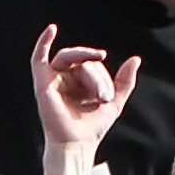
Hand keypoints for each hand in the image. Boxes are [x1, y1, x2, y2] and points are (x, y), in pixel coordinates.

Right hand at [29, 26, 138, 157]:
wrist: (78, 145)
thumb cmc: (93, 127)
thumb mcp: (115, 101)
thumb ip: (125, 81)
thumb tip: (135, 59)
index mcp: (81, 81)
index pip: (93, 64)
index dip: (103, 77)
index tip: (108, 97)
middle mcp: (66, 78)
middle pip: (83, 61)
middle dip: (97, 77)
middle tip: (103, 97)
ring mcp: (54, 79)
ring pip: (71, 59)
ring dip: (87, 72)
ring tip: (97, 92)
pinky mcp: (42, 83)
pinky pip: (39, 58)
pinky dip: (43, 42)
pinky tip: (51, 29)